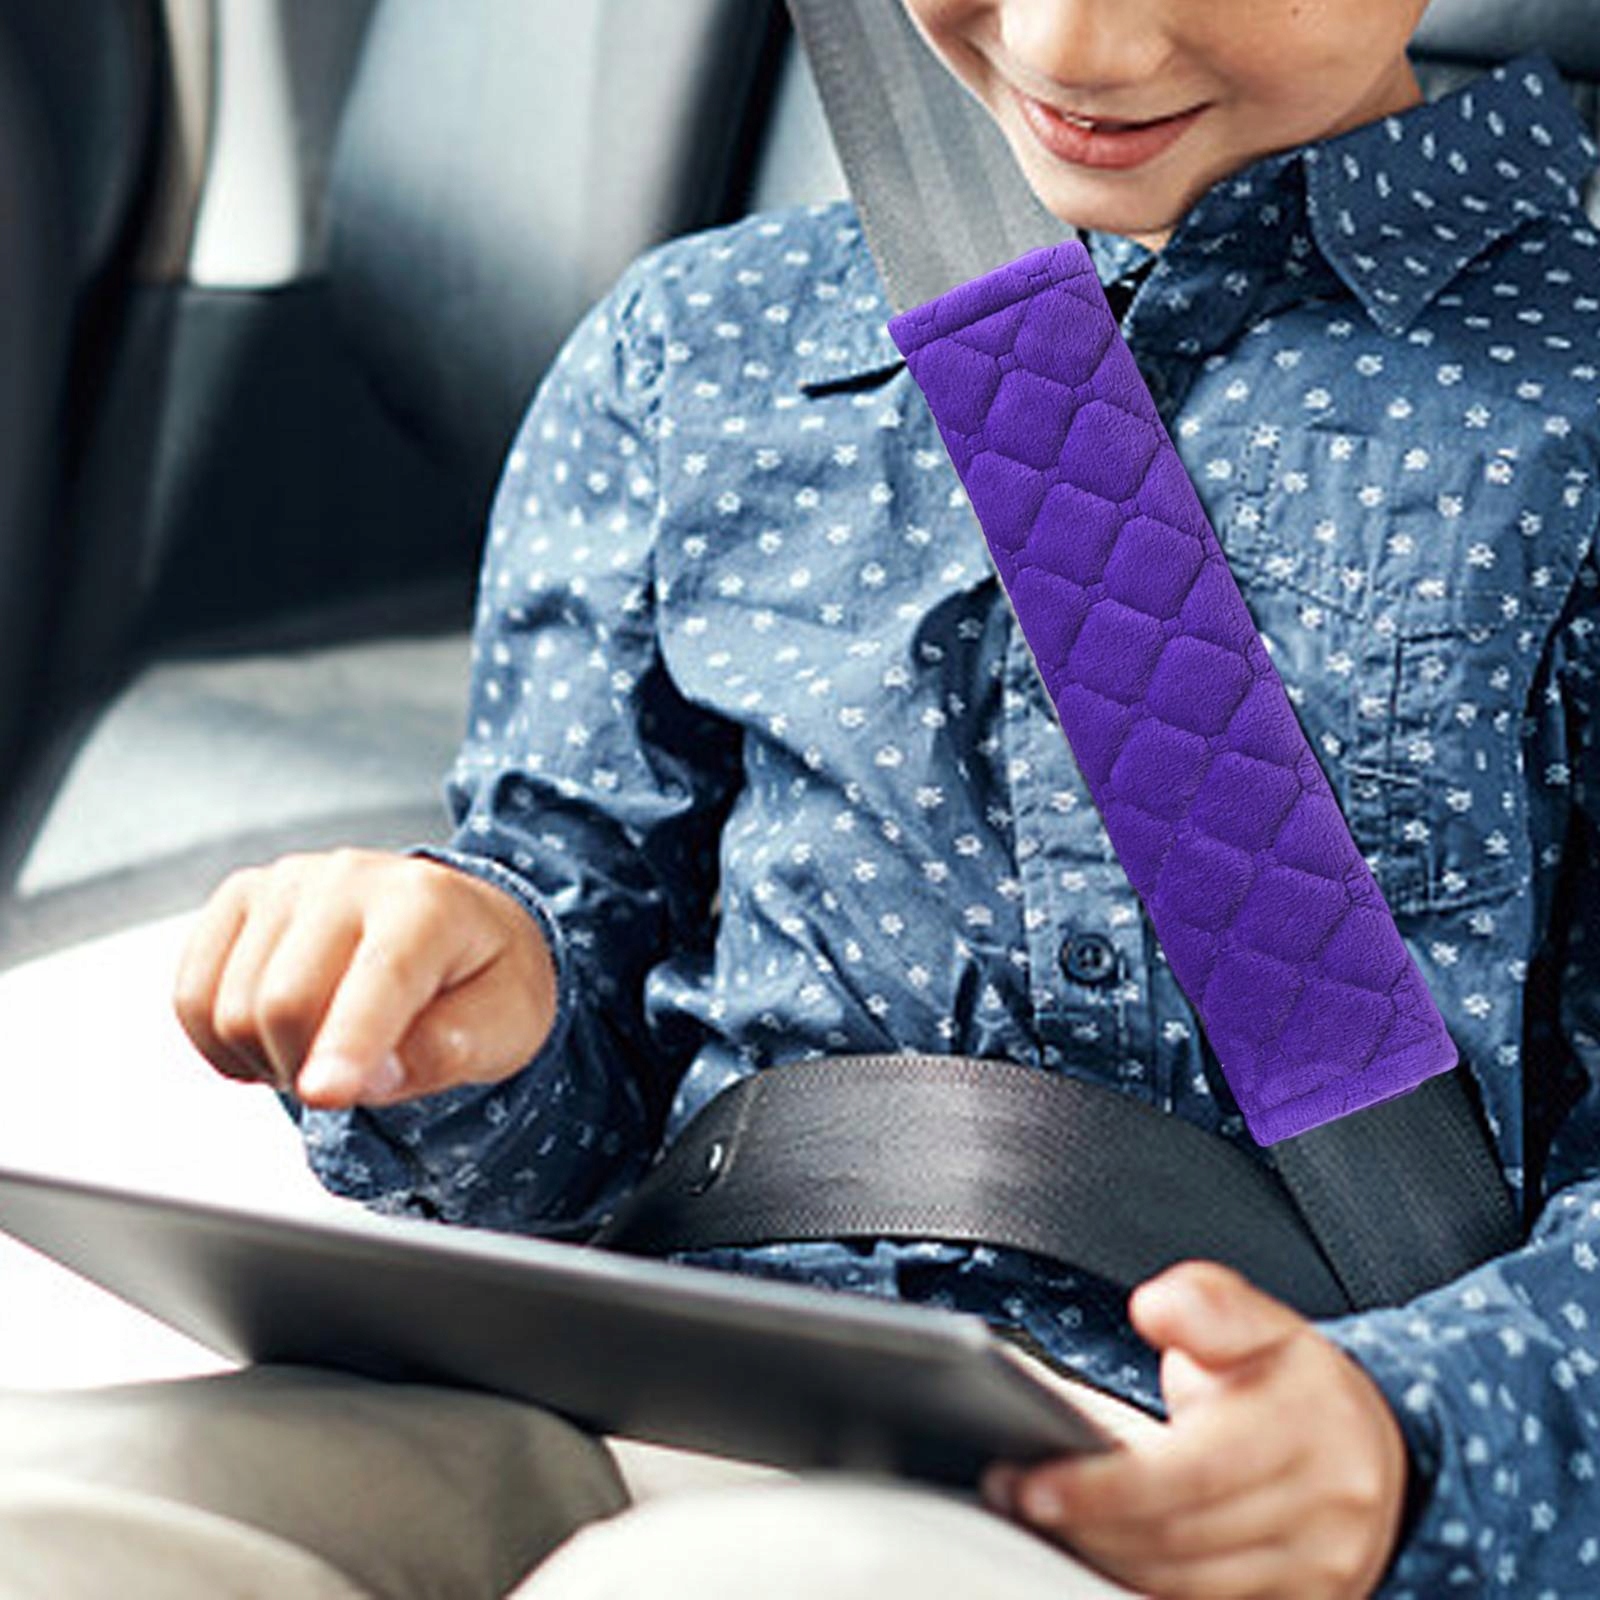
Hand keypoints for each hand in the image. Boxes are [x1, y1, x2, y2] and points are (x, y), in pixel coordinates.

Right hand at [174, 848, 557, 1108]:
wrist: (459, 926)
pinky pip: (190, 995)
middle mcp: (348, 879)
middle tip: (355, 1075)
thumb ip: (448, 1051)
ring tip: (324, 1045)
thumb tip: (370, 1077)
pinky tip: (276, 1036)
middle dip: (310, 1070)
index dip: (346, 1044)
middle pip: (282, 1005)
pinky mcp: (238, 898)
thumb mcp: (507, 1024)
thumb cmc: (485, 976)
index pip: (375, 980)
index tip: (324, 1093)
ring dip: (268, 1059)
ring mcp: (284, 882)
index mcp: (426, 904)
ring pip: (229, 1009)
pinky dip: (223, 1042)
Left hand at [984, 1261, 1410, 1599]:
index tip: (1032, 1483)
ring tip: (1040, 1514)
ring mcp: (1314, 1571)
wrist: (1375, 1448)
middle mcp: (1318, 1509)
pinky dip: (1142, 1585)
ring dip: (1102, 1556)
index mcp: (1301, 1427)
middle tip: (1012, 1490)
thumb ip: (1204, 1304)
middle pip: (1176, 1537)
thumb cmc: (1294, 1380)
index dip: (1103, 1486)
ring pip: (1184, 1584)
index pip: (1189, 1473)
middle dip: (1082, 1520)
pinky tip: (1097, 1554)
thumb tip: (1154, 1308)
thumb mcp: (1257, 1319)